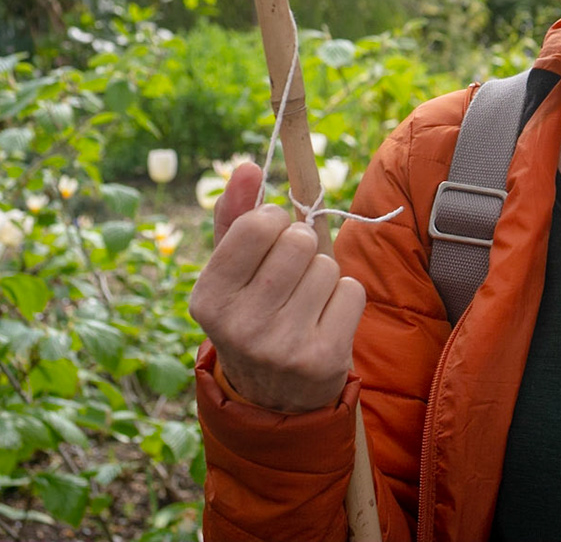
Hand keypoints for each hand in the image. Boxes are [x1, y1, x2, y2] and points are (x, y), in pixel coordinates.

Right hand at [188, 161, 365, 412]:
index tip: (270, 237)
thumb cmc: (252, 311)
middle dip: (302, 246)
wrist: (274, 395)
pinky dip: (345, 298)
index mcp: (207, 298)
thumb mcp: (231, 270)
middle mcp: (238, 326)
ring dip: (324, 275)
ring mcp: (281, 346)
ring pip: (328, 265)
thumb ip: (236, 214)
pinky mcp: (322, 358)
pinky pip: (352, 290)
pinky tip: (324, 320)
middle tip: (290, 275)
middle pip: (299, 240)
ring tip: (305, 302)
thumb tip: (248, 165)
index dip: (274, 221)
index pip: (257, 224)